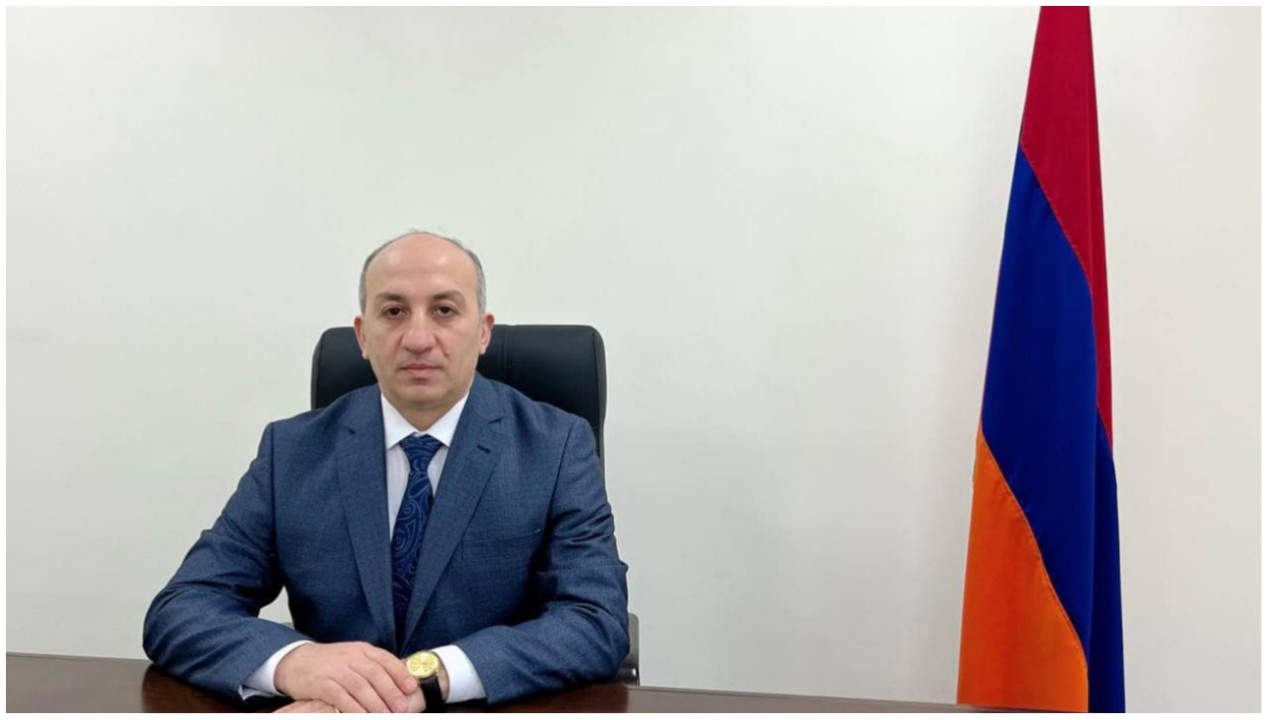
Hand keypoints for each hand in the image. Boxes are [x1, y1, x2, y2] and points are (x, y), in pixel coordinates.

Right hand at [274, 641, 417, 712]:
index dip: (400, 674)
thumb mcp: (353, 657)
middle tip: (401, 708)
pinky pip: (340, 696)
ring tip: (385, 715)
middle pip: (375, 674)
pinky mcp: (321, 683)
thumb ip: (372, 666)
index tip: (411, 688)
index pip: (385, 659)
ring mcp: (335, 669)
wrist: (295, 661)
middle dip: (391, 692)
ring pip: (360, 686)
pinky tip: (363, 716)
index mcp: (361, 649)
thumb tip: (399, 682)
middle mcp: (350, 657)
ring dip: (375, 703)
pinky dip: (353, 707)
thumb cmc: (329, 663)